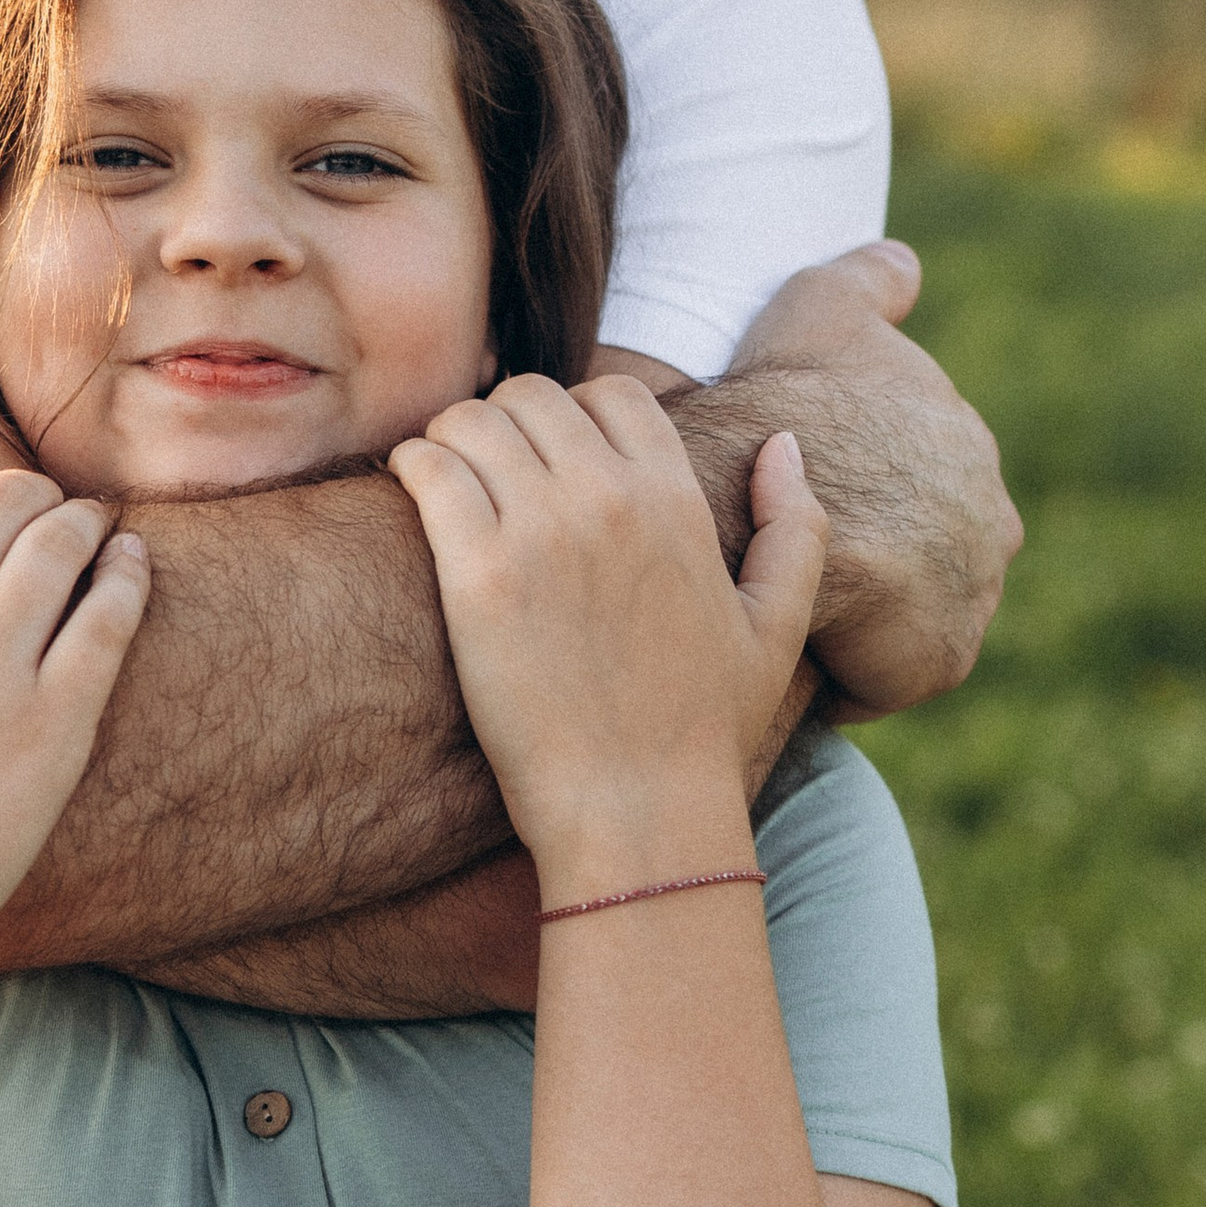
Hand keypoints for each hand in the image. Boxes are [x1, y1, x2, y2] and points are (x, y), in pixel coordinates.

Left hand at [390, 379, 827, 892]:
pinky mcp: (478, 575)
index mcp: (678, 500)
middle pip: (531, 395)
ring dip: (450, 442)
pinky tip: (410, 500)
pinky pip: (426, 467)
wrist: (638, 814)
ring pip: (470, 419)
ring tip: (443, 486)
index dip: (573, 415)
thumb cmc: (702, 732)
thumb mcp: (777, 629)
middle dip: (504, 424)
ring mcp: (542, 531)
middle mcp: (612, 498)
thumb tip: (783, 443)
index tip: (548, 462)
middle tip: (485, 476)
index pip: (611, 392)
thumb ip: (796, 529)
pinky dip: (410, 468)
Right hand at [721, 240, 1020, 713]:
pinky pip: (887, 678)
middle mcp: (994, 526)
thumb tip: (905, 263)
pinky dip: (845, 671)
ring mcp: (974, 597)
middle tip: (797, 562)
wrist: (770, 495)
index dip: (866, 494)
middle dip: (879, 563)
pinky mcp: (940, 660)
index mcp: (970, 451)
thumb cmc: (793, 397)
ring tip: (791, 612)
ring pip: (911, 620)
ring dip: (863, 623)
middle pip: (931, 557)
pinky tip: (794, 645)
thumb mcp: (827, 308)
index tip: (816, 496)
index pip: (925, 486)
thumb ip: (873, 279)